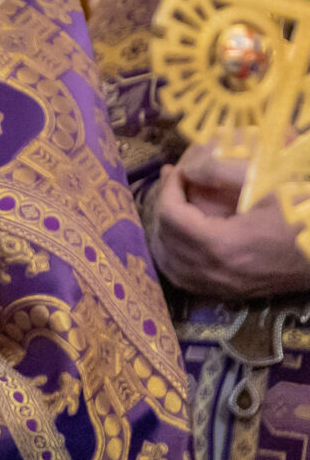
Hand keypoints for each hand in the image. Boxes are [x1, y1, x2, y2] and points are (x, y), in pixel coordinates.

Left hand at [152, 142, 309, 299]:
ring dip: (164, 235)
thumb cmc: (305, 215)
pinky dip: (175, 259)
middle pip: (167, 240)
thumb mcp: (270, 186)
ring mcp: (225, 287)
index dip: (169, 190)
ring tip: (173, 208)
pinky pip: (187, 280)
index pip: (172, 217)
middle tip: (174, 182)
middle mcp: (217, 271)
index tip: (177, 171)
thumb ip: (224, 173)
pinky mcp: (233, 293)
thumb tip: (189, 166)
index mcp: (224, 245)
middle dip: (165, 207)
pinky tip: (183, 240)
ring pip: (171, 266)